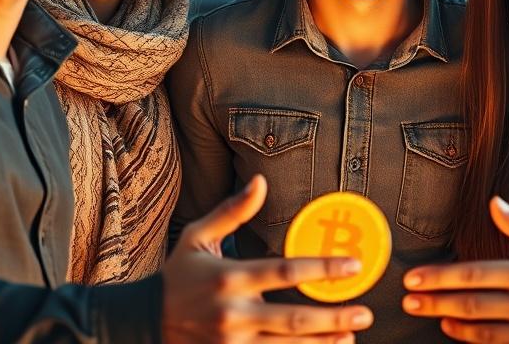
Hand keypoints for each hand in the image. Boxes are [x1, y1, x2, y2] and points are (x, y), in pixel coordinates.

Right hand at [162, 175, 373, 342]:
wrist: (143, 324)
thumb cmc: (177, 276)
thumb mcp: (198, 237)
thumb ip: (233, 211)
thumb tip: (260, 180)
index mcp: (229, 277)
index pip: (284, 272)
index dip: (322, 269)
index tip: (353, 267)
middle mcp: (233, 314)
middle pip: (294, 319)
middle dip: (334, 317)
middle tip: (365, 311)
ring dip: (324, 343)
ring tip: (352, 335)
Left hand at [402, 197, 508, 343]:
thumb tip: (494, 203)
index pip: (474, 275)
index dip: (440, 277)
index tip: (415, 278)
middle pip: (469, 305)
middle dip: (433, 302)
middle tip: (408, 300)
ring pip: (480, 332)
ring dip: (449, 324)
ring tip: (428, 315)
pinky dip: (474, 342)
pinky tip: (457, 334)